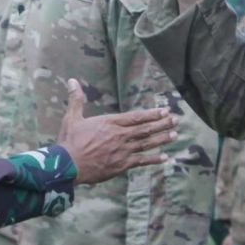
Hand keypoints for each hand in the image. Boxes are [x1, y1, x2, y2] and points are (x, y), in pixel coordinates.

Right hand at [58, 79, 176, 185]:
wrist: (68, 165)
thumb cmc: (70, 141)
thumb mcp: (72, 117)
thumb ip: (76, 99)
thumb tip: (72, 80)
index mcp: (110, 123)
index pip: (136, 117)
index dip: (152, 114)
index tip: (164, 111)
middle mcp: (120, 135)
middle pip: (145, 128)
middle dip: (162, 124)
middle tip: (175, 120)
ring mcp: (123, 151)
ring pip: (146, 143)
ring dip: (162, 139)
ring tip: (174, 135)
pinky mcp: (122, 165)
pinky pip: (141, 161)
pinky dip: (154, 159)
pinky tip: (165, 157)